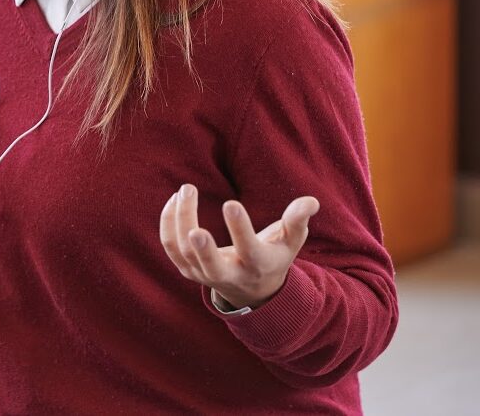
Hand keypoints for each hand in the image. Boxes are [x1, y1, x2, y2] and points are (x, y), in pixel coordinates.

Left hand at [159, 184, 319, 310]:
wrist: (252, 289)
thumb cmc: (273, 255)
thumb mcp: (290, 242)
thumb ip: (297, 221)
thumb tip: (310, 201)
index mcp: (257, 265)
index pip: (249, 249)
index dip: (240, 229)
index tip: (230, 204)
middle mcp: (229, 274)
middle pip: (212, 265)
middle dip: (203, 249)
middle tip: (195, 228)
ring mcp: (205, 274)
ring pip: (185, 252)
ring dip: (181, 221)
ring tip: (186, 190)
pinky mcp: (187, 269)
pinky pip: (171, 247)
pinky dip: (168, 223)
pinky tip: (174, 200)